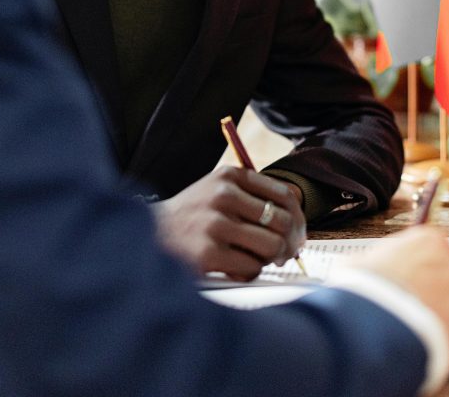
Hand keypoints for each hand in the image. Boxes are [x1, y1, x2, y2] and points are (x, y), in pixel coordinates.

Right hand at [152, 166, 306, 280]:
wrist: (149, 235)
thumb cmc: (192, 216)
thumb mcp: (217, 190)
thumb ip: (252, 194)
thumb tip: (297, 210)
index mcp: (229, 176)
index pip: (284, 194)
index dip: (298, 218)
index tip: (296, 233)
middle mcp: (223, 195)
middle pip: (283, 222)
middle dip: (290, 243)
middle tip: (284, 254)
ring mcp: (215, 224)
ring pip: (271, 247)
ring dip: (270, 259)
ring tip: (259, 261)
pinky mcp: (208, 254)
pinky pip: (251, 268)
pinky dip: (248, 273)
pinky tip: (234, 269)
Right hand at [345, 226, 448, 369]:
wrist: (378, 326)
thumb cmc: (367, 289)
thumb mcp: (361, 260)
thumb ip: (378, 260)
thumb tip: (369, 268)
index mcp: (430, 241)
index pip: (434, 246)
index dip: (420, 263)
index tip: (411, 274)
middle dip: (435, 286)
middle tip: (413, 301)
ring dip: (443, 313)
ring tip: (417, 325)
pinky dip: (446, 338)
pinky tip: (425, 340)